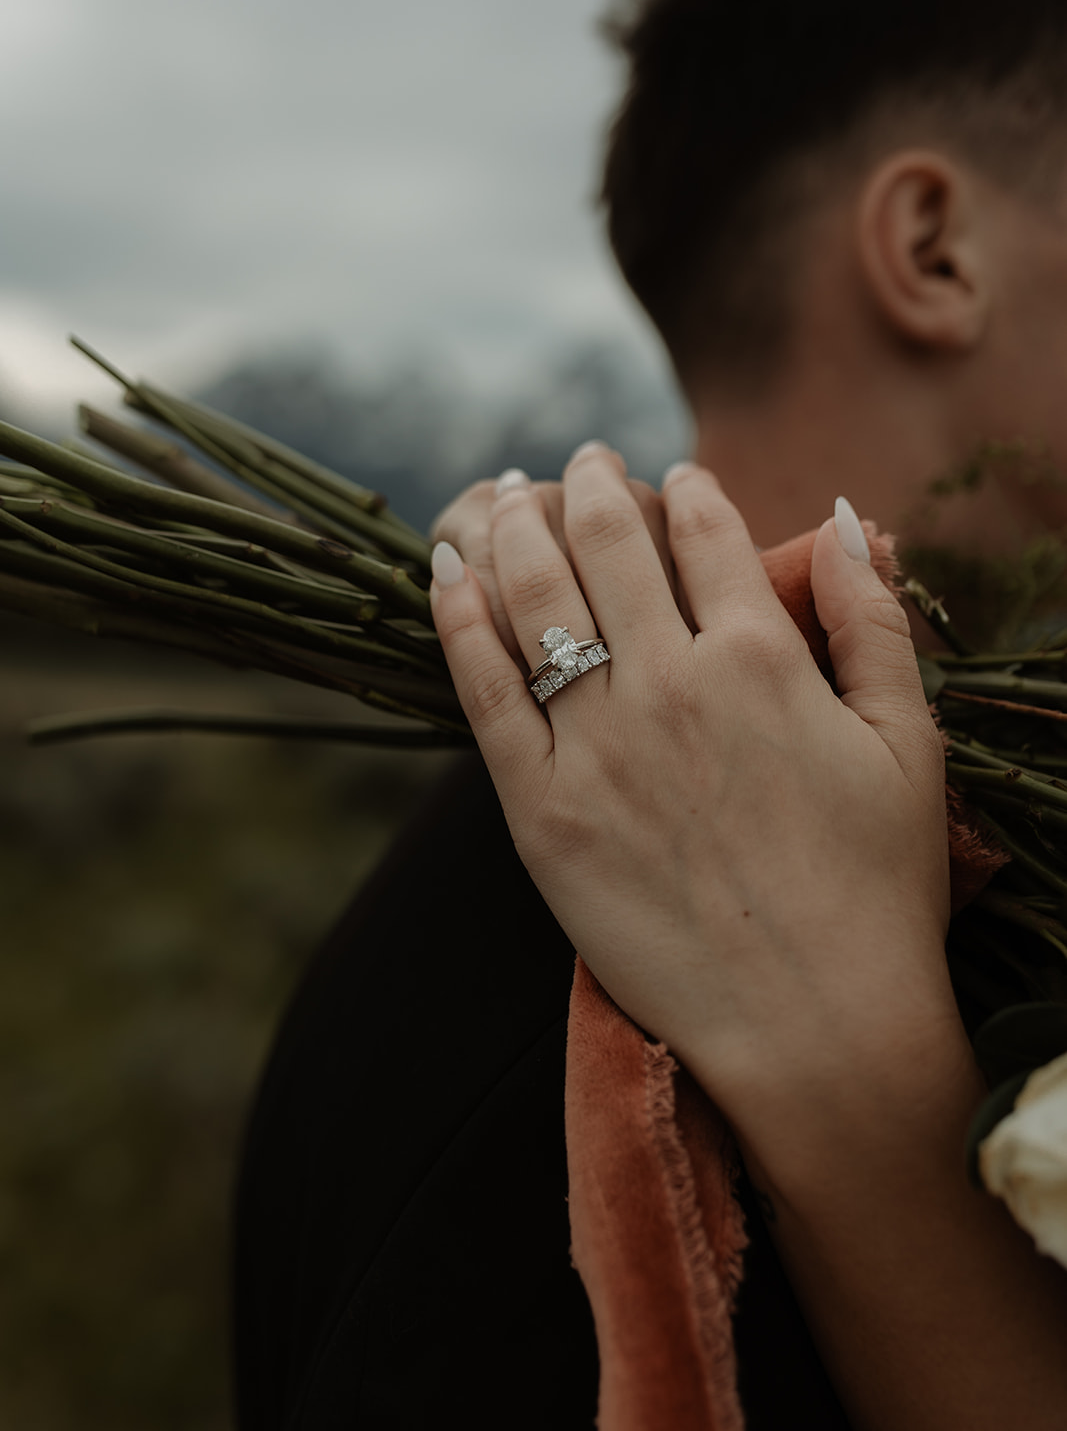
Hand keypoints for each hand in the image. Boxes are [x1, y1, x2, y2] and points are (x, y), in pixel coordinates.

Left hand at [430, 443, 953, 1140]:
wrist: (813, 1027)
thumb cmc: (876, 890)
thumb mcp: (908, 743)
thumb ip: (873, 620)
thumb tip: (846, 517)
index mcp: (764, 659)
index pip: (708, 533)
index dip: (689, 488)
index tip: (673, 471)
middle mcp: (671, 685)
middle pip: (609, 545)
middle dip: (594, 484)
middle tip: (585, 460)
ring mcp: (597, 747)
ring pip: (536, 599)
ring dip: (517, 525)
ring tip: (510, 490)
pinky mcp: (541, 812)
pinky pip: (483, 692)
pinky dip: (457, 620)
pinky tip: (445, 572)